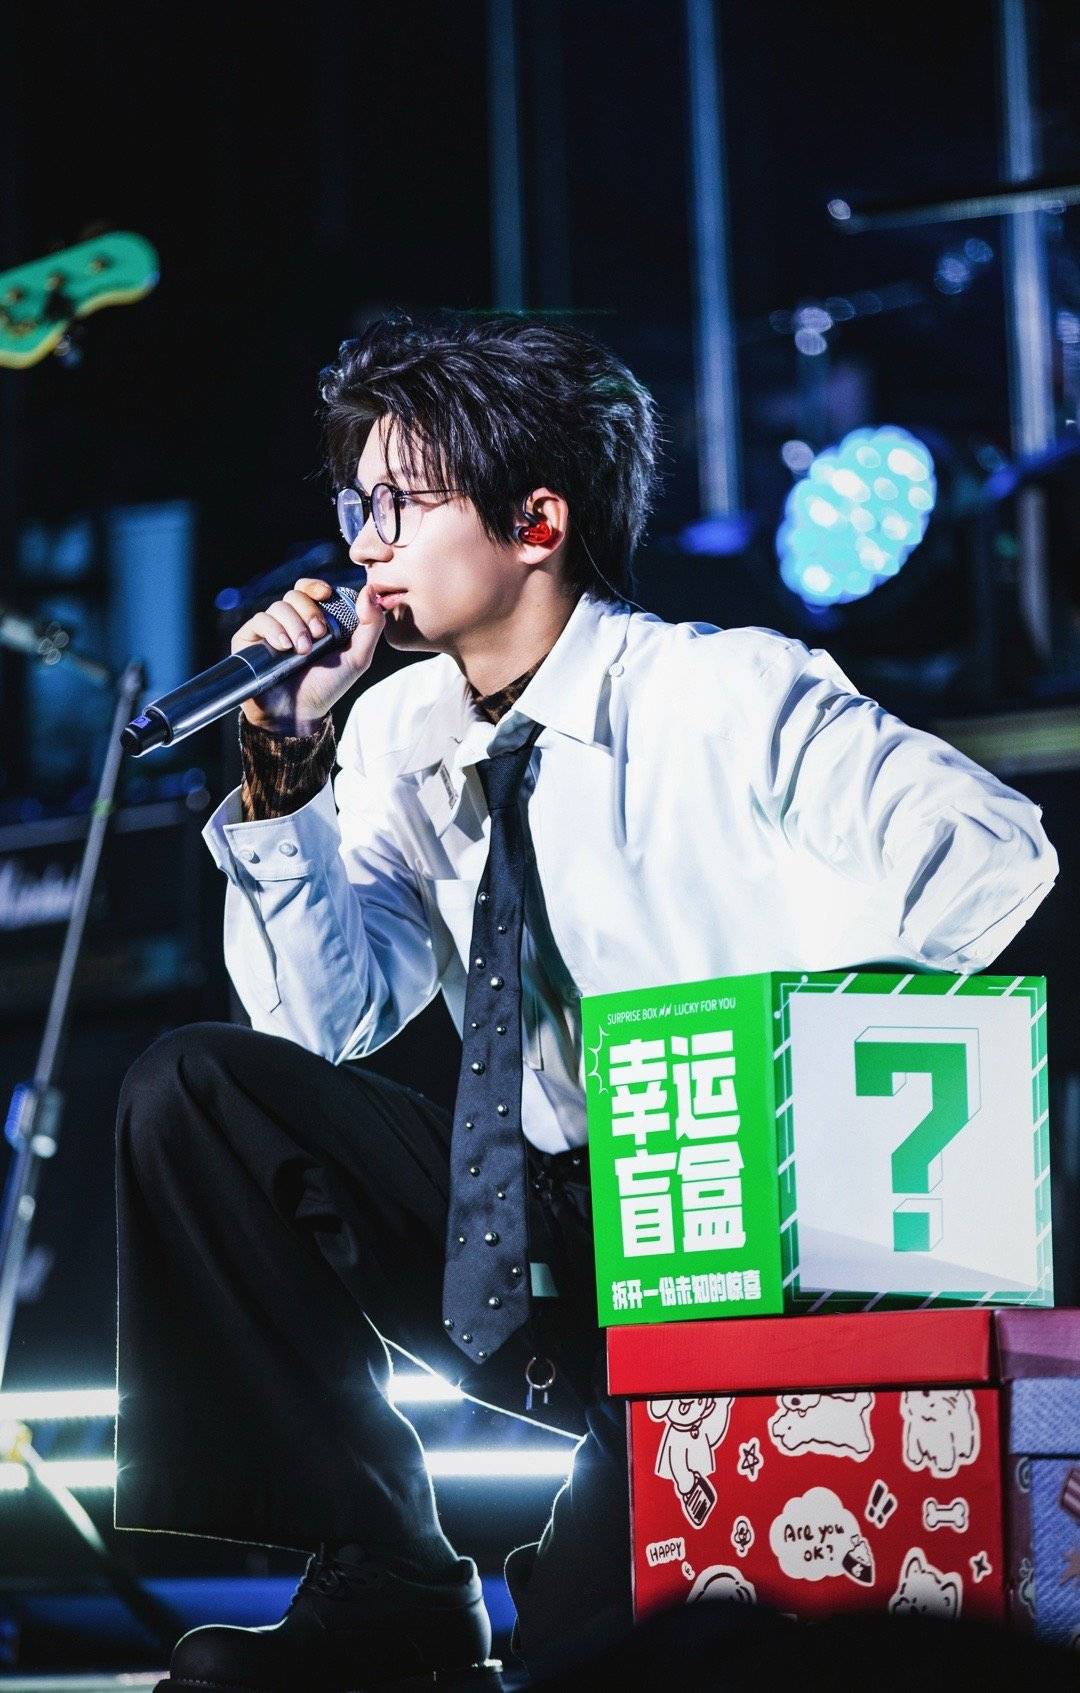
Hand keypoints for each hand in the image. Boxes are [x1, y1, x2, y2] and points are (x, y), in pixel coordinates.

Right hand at [235, 578, 386, 733]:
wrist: (299, 713)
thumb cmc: (327, 686)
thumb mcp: (358, 657)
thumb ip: (371, 625)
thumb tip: (370, 591)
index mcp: (312, 619)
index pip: (309, 589)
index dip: (316, 586)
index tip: (326, 594)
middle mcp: (289, 621)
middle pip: (295, 595)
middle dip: (310, 611)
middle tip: (319, 635)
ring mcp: (268, 629)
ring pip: (279, 607)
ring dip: (294, 625)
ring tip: (302, 651)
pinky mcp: (248, 639)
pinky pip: (259, 620)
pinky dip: (273, 629)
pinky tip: (283, 647)